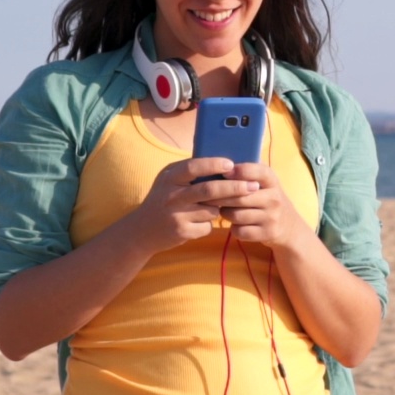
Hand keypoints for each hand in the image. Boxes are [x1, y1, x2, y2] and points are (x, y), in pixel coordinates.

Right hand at [127, 157, 261, 253]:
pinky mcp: (181, 231)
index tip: (232, 164)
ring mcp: (175, 215)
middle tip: (253, 186)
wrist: (141, 230)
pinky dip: (209, 224)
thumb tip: (226, 162)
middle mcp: (171, 195)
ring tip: (217, 207)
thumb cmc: (164, 200)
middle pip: (209, 190)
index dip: (214, 165)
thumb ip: (190, 172)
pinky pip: (207, 226)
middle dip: (235, 188)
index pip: (194, 167)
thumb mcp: (169, 181)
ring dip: (220, 209)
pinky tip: (198, 222)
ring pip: (212, 210)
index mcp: (169, 177)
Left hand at [207, 162, 307, 250]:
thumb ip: (248, 172)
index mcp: (272, 180)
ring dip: (225, 213)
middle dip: (220, 197)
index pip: (256, 171)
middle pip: (239, 196)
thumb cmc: (269, 198)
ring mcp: (271, 217)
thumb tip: (220, 164)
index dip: (238, 171)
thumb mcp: (265, 182)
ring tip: (224, 209)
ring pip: (236, 215)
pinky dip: (233, 228)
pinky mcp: (266, 234)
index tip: (224, 172)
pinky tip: (235, 224)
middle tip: (209, 196)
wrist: (289, 226)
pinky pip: (239, 231)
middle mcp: (274, 198)